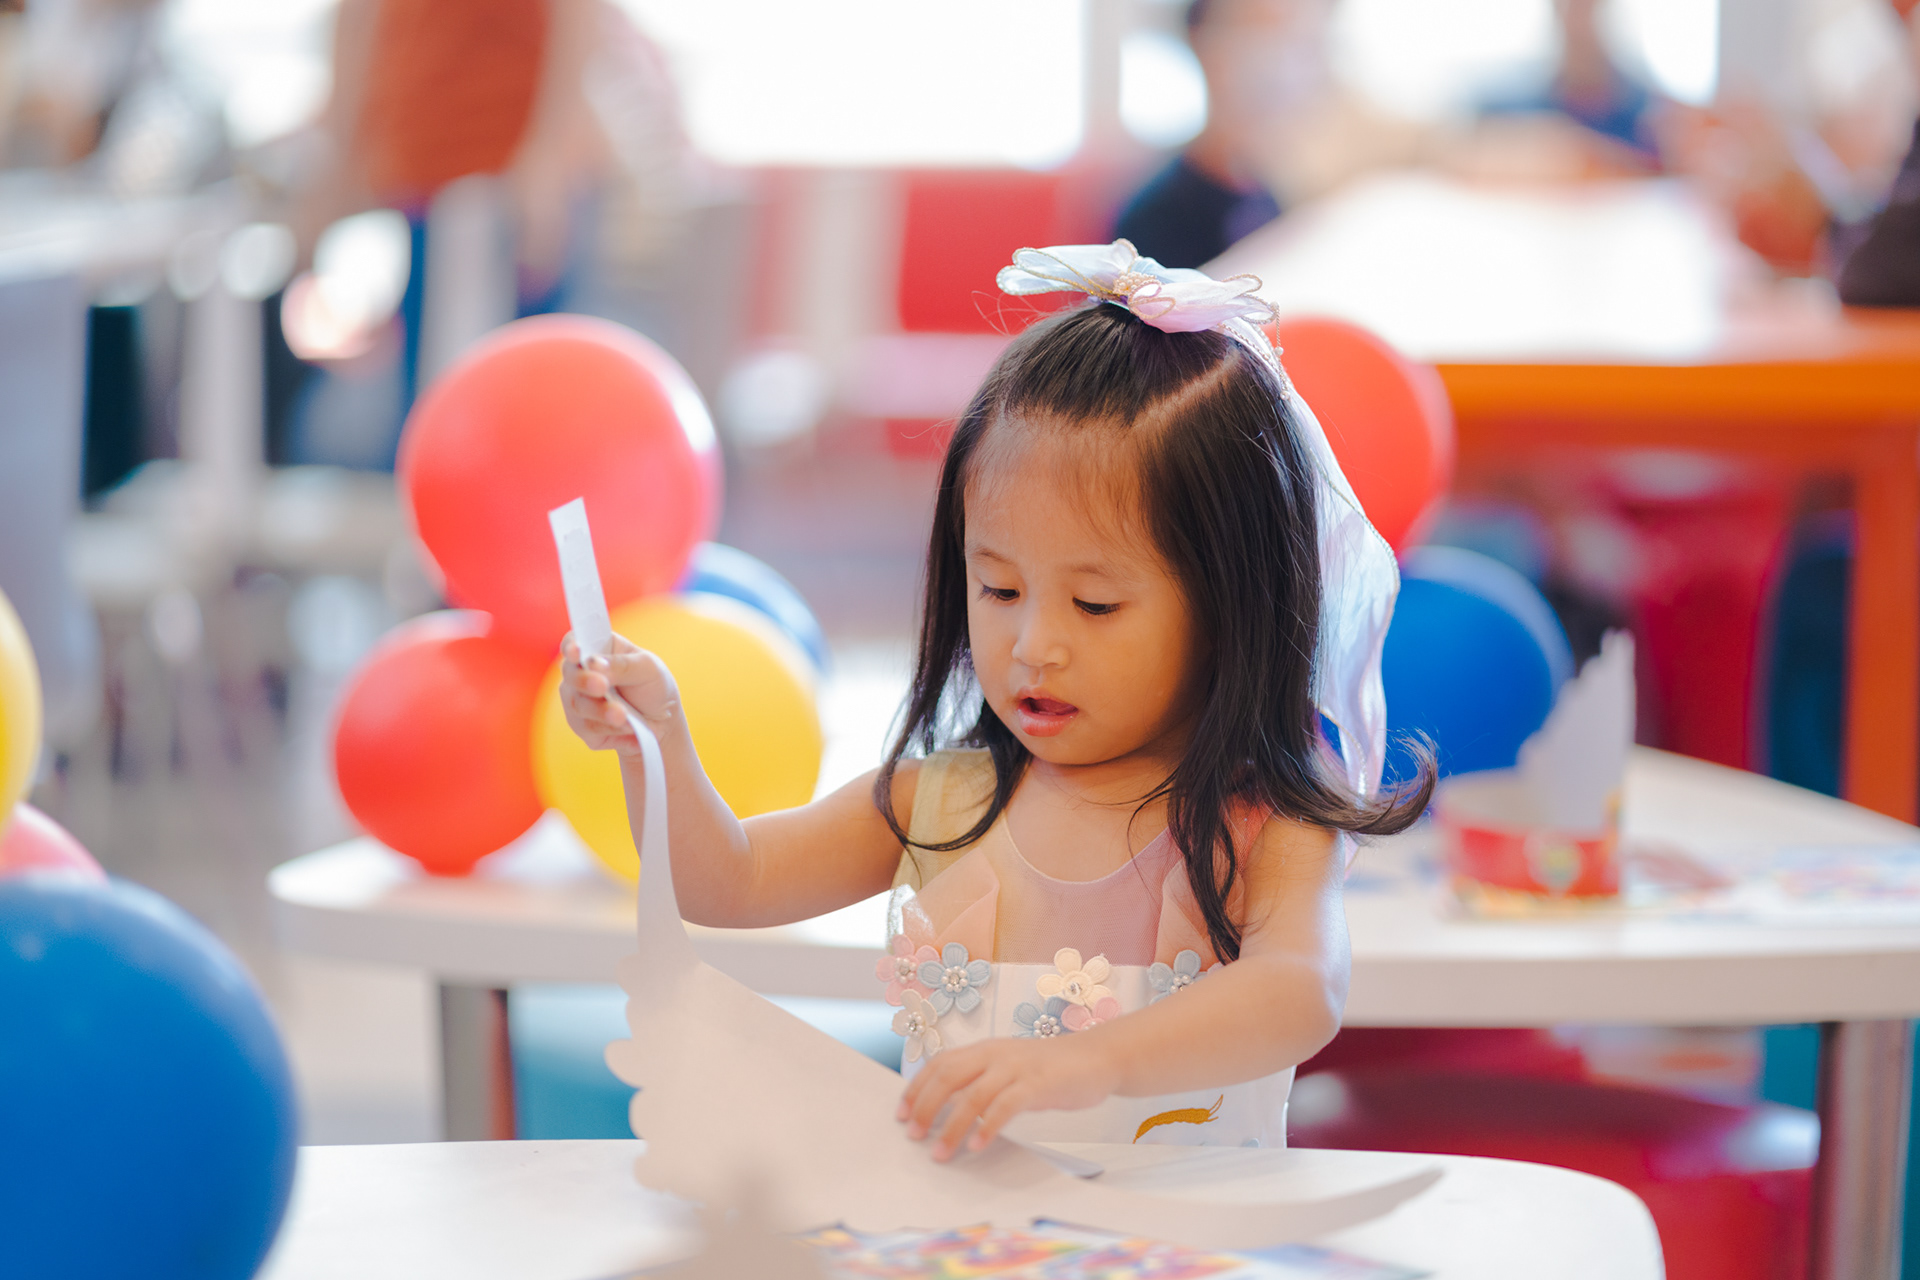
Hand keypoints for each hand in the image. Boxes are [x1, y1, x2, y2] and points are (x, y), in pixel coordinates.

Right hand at [558, 633, 680, 758]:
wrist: (664, 723)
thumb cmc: (653, 687)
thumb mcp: (648, 668)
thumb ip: (621, 665)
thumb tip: (593, 663)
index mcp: (597, 649)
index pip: (573, 641)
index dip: (571, 646)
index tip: (576, 652)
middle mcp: (582, 672)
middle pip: (570, 673)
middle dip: (585, 681)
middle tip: (602, 686)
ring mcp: (579, 699)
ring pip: (576, 703)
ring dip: (600, 710)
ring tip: (623, 715)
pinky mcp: (583, 725)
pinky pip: (587, 726)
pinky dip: (608, 727)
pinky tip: (627, 726)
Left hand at [896, 1033, 1120, 1160]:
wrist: (1098, 1058)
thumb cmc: (1050, 1069)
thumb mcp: (1009, 1069)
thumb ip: (982, 1082)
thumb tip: (948, 1109)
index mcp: (985, 1049)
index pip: (940, 1063)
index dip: (916, 1088)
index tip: (901, 1114)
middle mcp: (995, 1054)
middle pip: (948, 1076)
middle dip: (925, 1107)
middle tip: (913, 1136)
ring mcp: (1017, 1068)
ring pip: (972, 1096)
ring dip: (951, 1126)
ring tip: (941, 1153)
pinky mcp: (1038, 1084)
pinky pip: (1006, 1106)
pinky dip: (988, 1127)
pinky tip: (977, 1145)